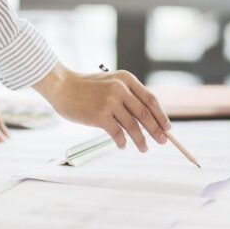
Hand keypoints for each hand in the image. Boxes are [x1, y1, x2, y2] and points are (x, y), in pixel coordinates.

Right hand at [33, 62, 170, 151]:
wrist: (62, 87)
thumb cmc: (85, 88)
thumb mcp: (109, 84)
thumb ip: (126, 96)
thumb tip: (145, 119)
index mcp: (126, 79)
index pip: (150, 99)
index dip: (161, 115)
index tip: (167, 128)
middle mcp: (120, 89)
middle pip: (145, 113)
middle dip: (156, 130)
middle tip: (163, 142)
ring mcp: (110, 102)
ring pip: (132, 126)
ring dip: (140, 140)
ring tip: (144, 149)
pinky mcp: (100, 115)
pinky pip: (117, 133)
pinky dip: (121, 142)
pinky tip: (122, 146)